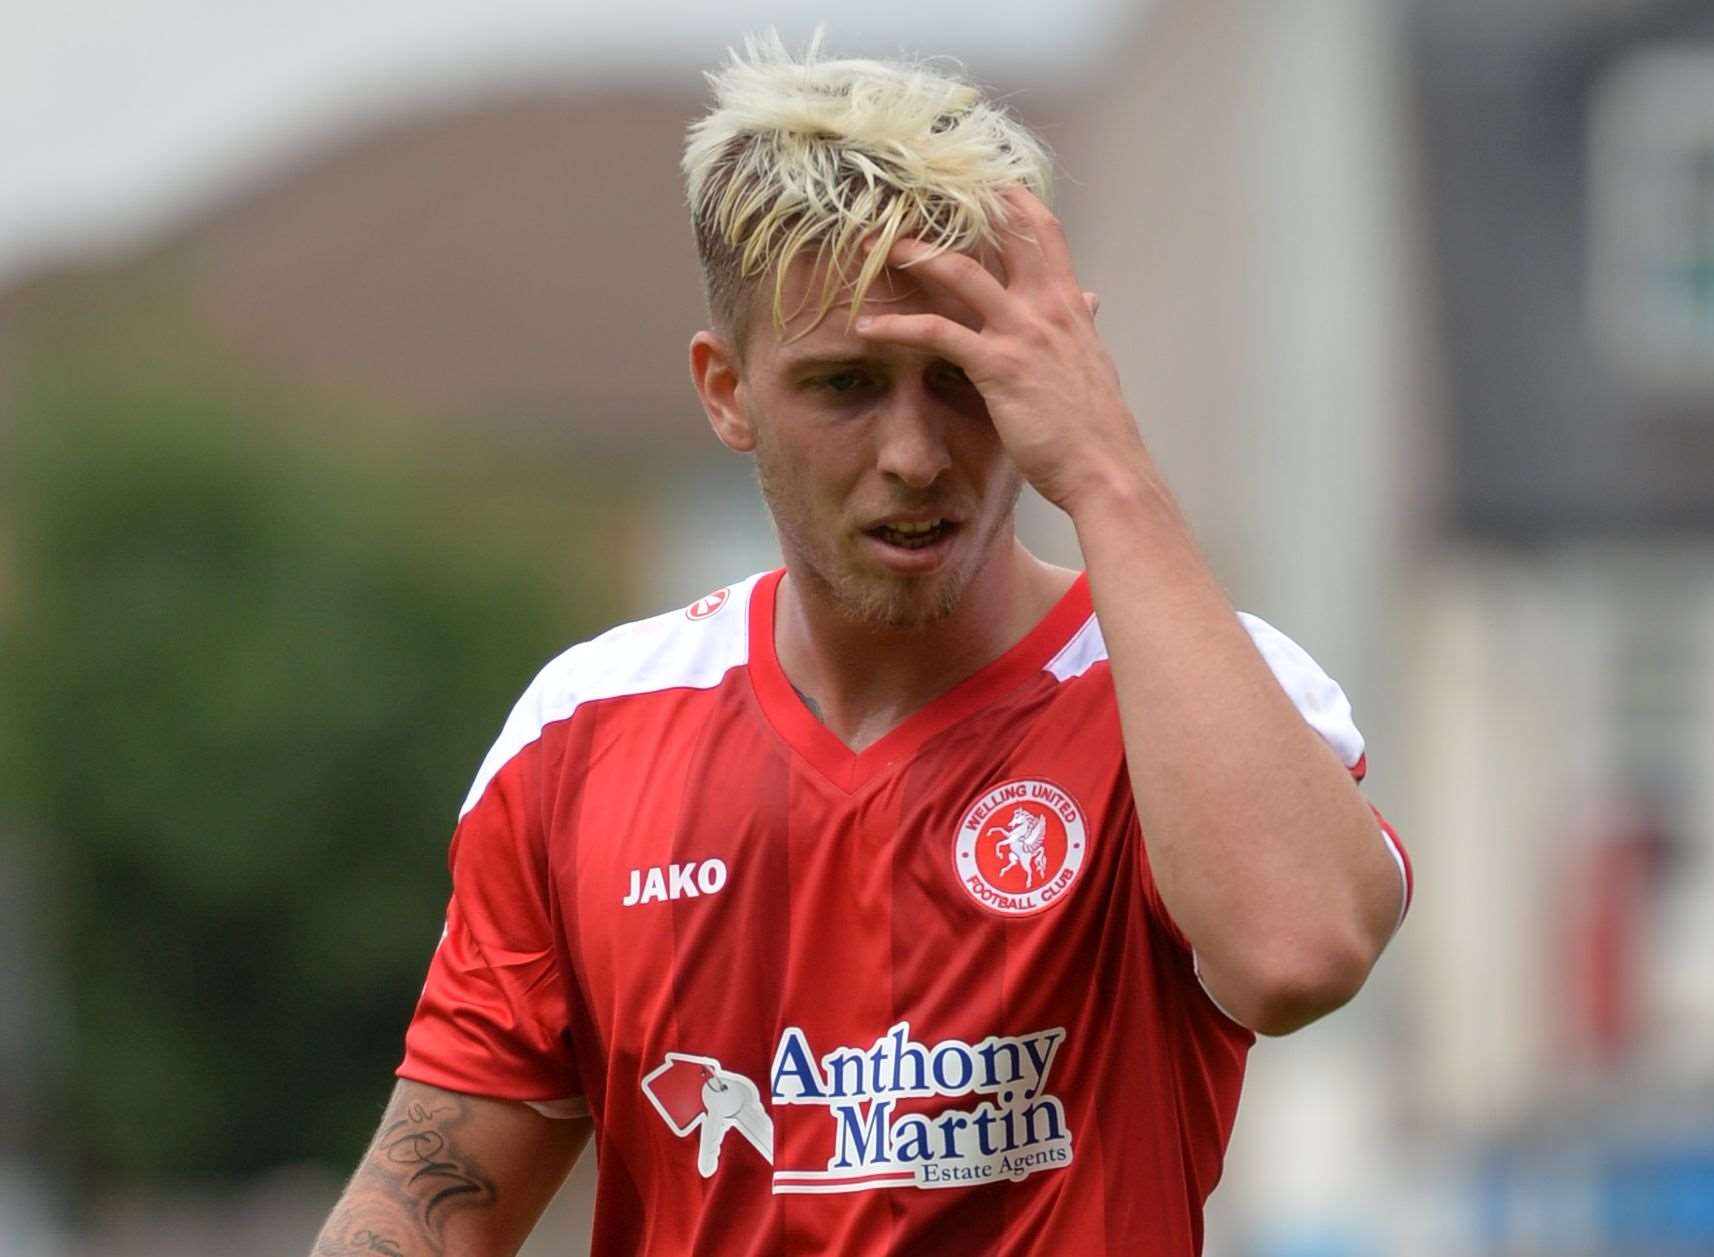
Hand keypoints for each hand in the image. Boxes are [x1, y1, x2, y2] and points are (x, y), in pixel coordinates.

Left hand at [855, 187, 1145, 514]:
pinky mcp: (998, 366)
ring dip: (913, 254)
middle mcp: (1048, 306)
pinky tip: (868, 328)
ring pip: (960, 273)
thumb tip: (1090, 299)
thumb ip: (1082, 323)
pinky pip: (938, 334)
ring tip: (874, 246)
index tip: (976, 181)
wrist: (1105, 468)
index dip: (1009, 198)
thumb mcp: (1092, 360)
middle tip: (911, 196)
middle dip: (956, 208)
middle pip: (1001, 232)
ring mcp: (1022, 333)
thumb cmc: (1094, 425)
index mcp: (1068, 303)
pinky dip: (898, 327)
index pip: (1042, 229)